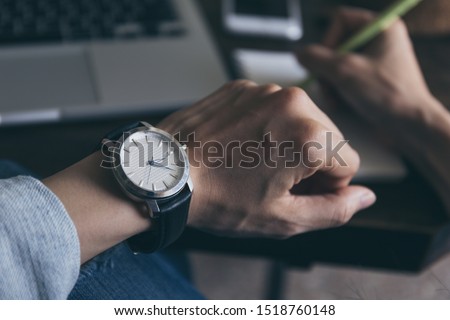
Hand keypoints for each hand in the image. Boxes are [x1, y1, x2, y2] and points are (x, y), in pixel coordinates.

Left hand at [158, 80, 375, 237]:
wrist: (164, 174)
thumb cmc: (218, 198)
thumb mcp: (282, 218)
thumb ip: (333, 210)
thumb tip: (365, 198)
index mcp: (309, 136)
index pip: (349, 164)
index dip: (327, 186)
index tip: (297, 193)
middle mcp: (293, 102)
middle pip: (329, 138)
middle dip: (311, 163)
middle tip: (274, 182)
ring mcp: (265, 90)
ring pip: (302, 120)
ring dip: (289, 143)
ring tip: (255, 164)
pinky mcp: (242, 87)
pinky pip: (273, 108)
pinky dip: (267, 127)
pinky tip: (242, 146)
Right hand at [297, 7, 440, 125]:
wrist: (411, 125)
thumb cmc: (386, 94)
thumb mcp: (344, 72)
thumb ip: (316, 59)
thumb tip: (298, 53)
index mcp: (381, 28)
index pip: (341, 20)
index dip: (327, 41)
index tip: (325, 63)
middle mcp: (379, 41)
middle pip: (336, 45)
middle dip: (327, 69)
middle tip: (328, 86)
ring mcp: (375, 62)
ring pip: (338, 65)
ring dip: (330, 83)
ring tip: (335, 99)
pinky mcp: (372, 81)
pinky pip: (345, 79)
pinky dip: (338, 91)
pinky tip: (341, 104)